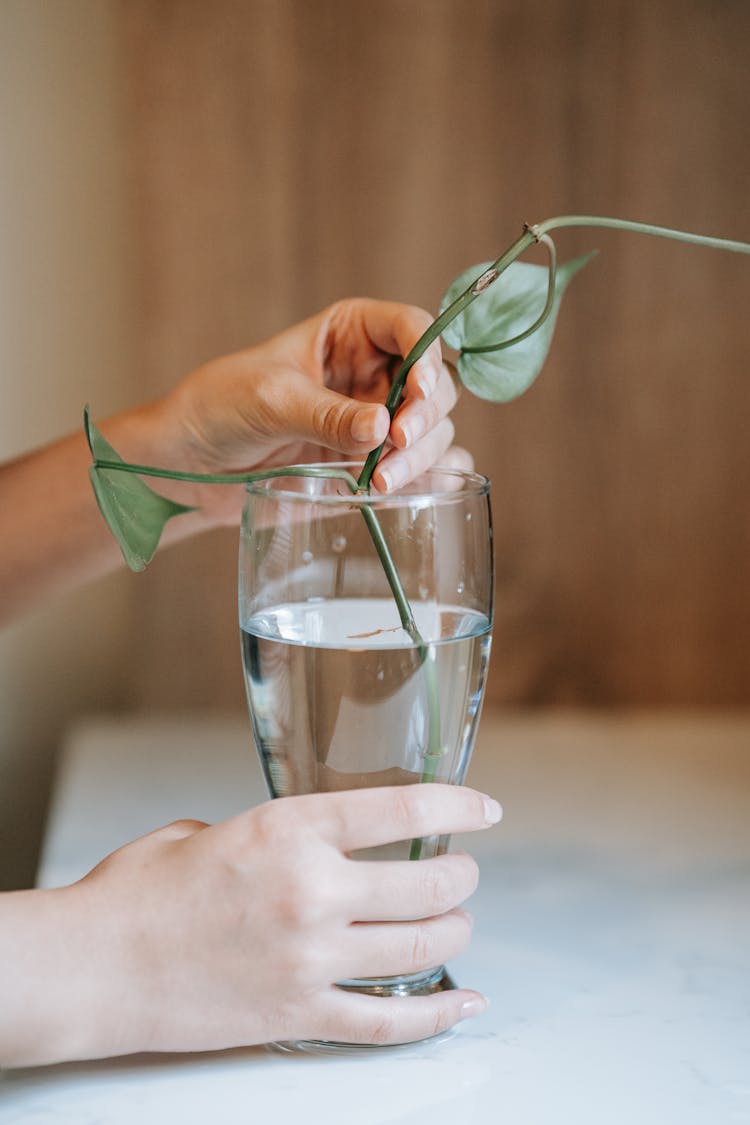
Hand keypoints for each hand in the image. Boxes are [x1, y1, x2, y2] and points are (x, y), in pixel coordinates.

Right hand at [30, 784, 499, 1063]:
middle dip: (462, 878)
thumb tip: (300, 844)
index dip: (458, 808)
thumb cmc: (138, 893)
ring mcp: (310, 959)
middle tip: (465, 874)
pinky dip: (438, 1016)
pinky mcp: (299, 1016)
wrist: (96, 965)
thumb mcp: (207, 829)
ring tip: (457, 924)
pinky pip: (388, 1022)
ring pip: (421, 950)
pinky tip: (464, 1004)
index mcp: (290, 830)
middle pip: (428, 886)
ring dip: (455, 934)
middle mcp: (312, 891)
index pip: (403, 813)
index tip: (484, 810)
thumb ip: (269, 832)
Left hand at [144, 298, 468, 524]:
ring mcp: (378, 423)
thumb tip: (381, 427)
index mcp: (351, 333)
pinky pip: (424, 470)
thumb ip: (326, 414)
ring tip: (379, 483)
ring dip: (420, 456)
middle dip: (424, 416)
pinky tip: (419, 490)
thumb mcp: (270, 400)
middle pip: (435, 385)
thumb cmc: (221, 407)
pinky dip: (431, 479)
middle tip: (395, 445)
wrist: (192, 464)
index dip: (427, 356)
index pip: (413, 328)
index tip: (417, 391)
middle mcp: (374, 374)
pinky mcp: (375, 465)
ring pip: (434, 432)